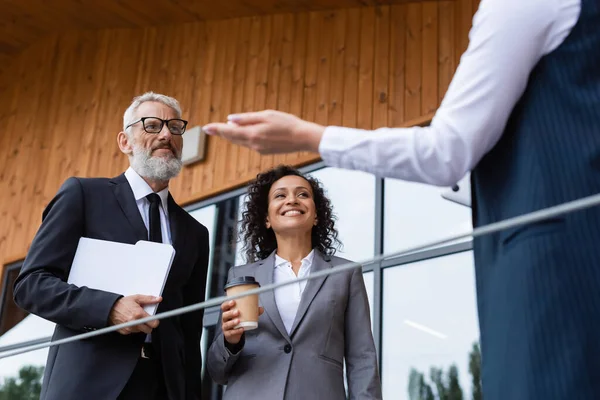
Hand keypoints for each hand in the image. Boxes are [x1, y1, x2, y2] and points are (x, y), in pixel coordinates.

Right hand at [108, 294, 161, 334]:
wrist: (110, 309)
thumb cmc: (122, 303)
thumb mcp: (137, 298)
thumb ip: (149, 299)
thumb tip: (158, 299)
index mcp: (139, 314)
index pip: (153, 323)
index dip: (155, 322)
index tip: (155, 320)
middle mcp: (134, 322)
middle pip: (149, 330)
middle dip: (149, 325)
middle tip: (146, 319)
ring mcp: (129, 328)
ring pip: (141, 331)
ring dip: (141, 326)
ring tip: (137, 319)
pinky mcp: (125, 332)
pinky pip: (134, 332)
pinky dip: (134, 328)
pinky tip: (131, 321)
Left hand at [202, 110, 324, 153]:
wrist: (302, 138)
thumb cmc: (286, 123)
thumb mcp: (266, 115)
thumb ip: (247, 118)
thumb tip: (230, 120)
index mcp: (252, 134)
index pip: (229, 131)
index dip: (216, 129)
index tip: (205, 127)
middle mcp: (253, 144)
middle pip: (233, 138)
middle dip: (221, 133)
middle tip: (210, 129)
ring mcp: (259, 149)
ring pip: (240, 142)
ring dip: (232, 136)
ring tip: (223, 130)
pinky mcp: (264, 151)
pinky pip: (249, 144)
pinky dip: (243, 138)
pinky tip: (242, 134)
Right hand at [221, 300, 263, 344]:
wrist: (234, 334)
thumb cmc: (238, 321)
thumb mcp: (244, 315)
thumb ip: (253, 312)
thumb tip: (261, 309)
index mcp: (227, 312)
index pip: (224, 306)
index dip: (227, 304)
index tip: (233, 302)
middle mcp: (225, 319)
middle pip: (224, 315)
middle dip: (230, 313)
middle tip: (237, 312)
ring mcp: (225, 327)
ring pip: (226, 324)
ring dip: (232, 322)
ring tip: (239, 321)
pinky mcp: (228, 334)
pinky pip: (230, 333)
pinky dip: (236, 331)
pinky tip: (241, 329)